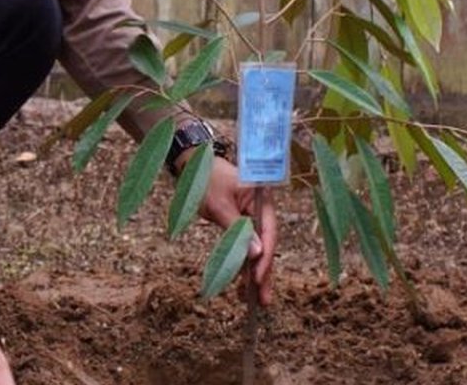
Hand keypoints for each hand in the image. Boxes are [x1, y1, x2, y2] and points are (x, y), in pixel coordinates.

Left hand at [196, 155, 277, 305]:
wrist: (196, 166)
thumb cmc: (208, 179)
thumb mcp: (219, 205)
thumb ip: (237, 229)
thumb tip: (256, 254)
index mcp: (262, 198)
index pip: (269, 231)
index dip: (265, 256)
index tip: (258, 277)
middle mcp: (262, 209)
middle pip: (266, 243)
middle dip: (263, 271)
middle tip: (264, 300)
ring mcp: (253, 217)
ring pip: (257, 248)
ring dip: (253, 272)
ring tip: (253, 299)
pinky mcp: (244, 224)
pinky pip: (246, 246)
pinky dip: (243, 263)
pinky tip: (243, 283)